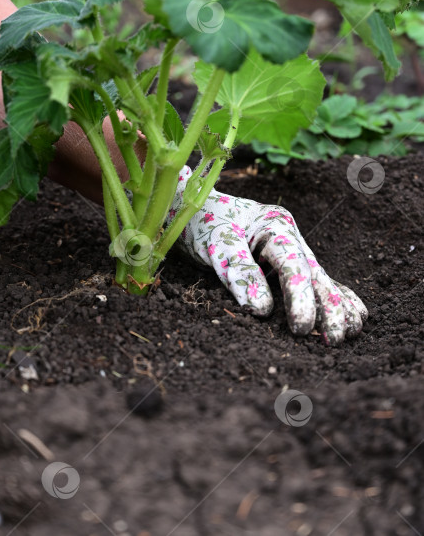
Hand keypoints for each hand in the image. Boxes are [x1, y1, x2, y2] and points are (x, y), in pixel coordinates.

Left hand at [169, 166, 367, 345]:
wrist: (190, 205)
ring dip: (337, 305)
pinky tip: (354, 314)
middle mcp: (288, 236)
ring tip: (352, 332)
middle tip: (337, 339)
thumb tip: (262, 310)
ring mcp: (289, 247)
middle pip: (314, 273)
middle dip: (329, 307)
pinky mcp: (282, 261)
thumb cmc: (202, 221)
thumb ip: (239, 270)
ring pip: (319, 278)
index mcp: (275, 225)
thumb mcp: (215, 242)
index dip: (300, 298)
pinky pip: (313, 280)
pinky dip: (334, 296)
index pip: (293, 266)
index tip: (301, 328)